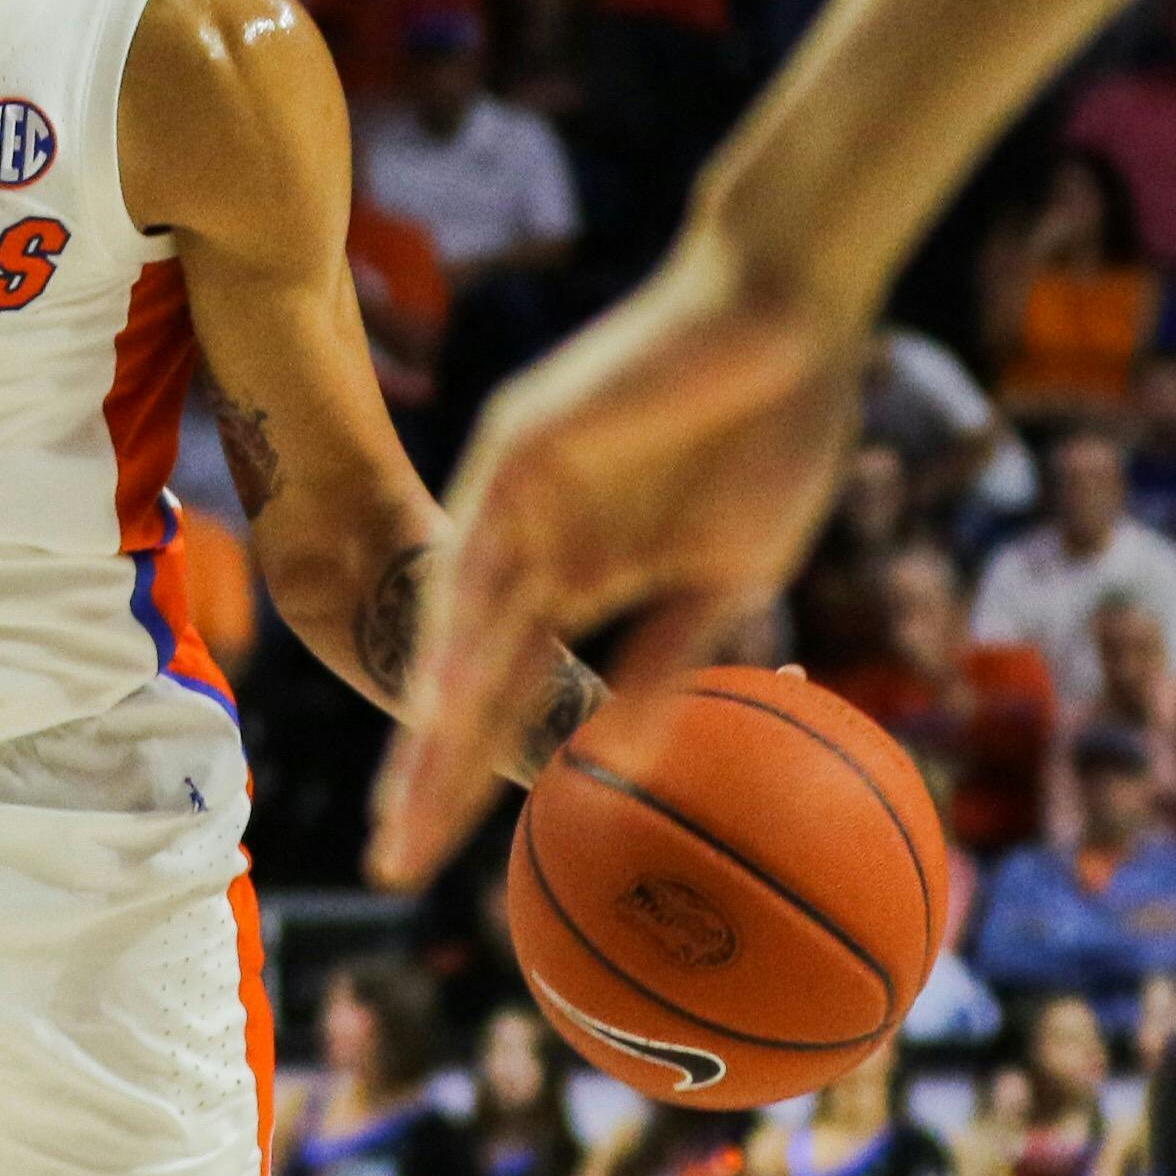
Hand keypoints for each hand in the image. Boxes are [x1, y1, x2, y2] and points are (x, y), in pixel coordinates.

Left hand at [368, 246, 868, 887]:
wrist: (784, 311)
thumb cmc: (773, 429)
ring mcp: (514, 498)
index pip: (506, 695)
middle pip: (460, 682)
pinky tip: (443, 695)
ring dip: (429, 721)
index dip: (472, 774)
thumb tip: (631, 750)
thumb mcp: (727, 569)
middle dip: (426, 775)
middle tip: (390, 863)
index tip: (442, 858)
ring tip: (405, 808)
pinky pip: (481, 551)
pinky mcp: (518, 448)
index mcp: (575, 576)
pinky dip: (464, 627)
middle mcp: (526, 546)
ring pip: (455, 630)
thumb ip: (671, 654)